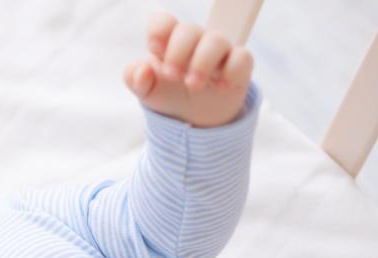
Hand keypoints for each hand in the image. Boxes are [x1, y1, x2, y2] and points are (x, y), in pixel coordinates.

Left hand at [123, 12, 253, 127]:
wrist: (192, 116)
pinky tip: (220, 87)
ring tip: (192, 85)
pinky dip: (231, 72)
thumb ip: (135, 79)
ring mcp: (218, 51)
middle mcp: (194, 40)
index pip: (163, 21)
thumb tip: (141, 69)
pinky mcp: (239, 65)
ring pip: (216, 41)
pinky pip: (242, 58)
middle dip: (178, 52)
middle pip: (189, 30)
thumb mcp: (146, 91)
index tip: (155, 49)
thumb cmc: (167, 93)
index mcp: (168, 41)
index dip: (159, 29)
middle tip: (172, 76)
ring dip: (202, 63)